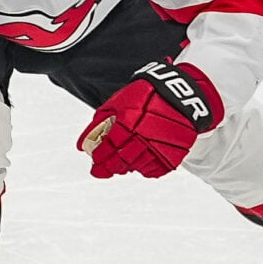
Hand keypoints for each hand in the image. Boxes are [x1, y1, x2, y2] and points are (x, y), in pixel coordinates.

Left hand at [79, 59, 220, 177]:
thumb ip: (98, 123)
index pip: (107, 148)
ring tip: (123, 163)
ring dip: (127, 168)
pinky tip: (141, 163)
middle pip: (120, 161)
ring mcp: (160, 145)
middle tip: (105, 168)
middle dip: (110, 167)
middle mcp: (144, 135)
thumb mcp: (118, 102)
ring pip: (137, 167)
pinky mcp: (174, 153)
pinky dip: (146, 170)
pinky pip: (155, 170)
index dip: (98, 158)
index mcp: (128, 121)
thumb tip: (81, 146)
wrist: (180, 93)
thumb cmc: (145, 96)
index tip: (95, 161)